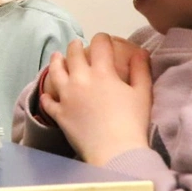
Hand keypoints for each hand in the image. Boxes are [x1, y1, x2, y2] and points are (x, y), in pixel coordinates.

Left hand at [40, 34, 151, 165]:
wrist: (115, 152)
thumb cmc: (133, 122)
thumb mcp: (143, 94)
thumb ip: (141, 70)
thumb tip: (141, 52)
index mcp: (102, 72)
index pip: (99, 45)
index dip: (102, 38)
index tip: (103, 39)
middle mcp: (80, 80)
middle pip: (73, 55)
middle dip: (76, 46)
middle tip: (77, 44)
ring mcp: (66, 96)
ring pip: (56, 72)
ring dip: (56, 61)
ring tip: (57, 56)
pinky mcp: (59, 114)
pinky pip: (49, 101)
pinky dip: (48, 96)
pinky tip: (48, 93)